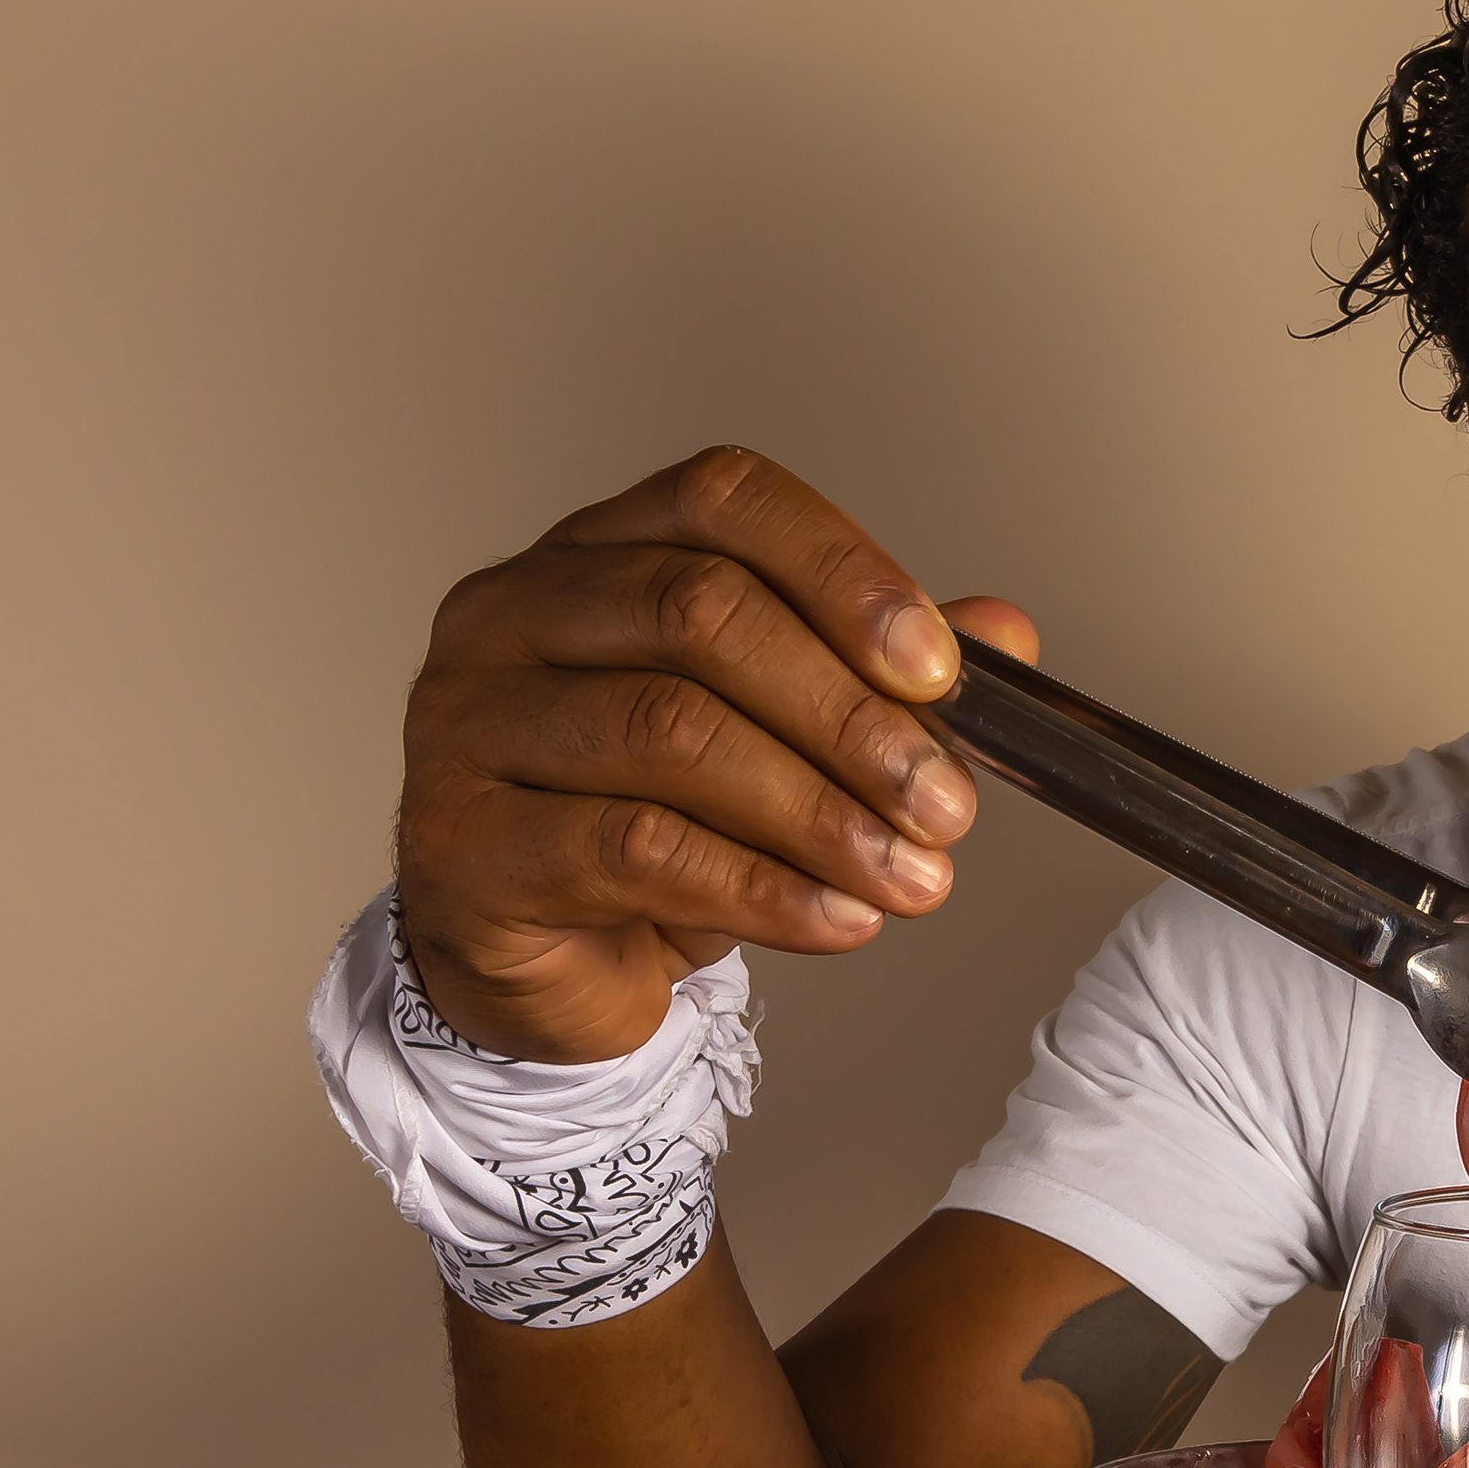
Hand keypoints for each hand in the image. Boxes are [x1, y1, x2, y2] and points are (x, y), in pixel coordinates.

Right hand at [395, 445, 1030, 1060]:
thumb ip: (870, 674)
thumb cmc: (642, 829)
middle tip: (943, 801)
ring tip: (909, 874)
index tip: (938, 668)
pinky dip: (761, 888)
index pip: (723, 503)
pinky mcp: (466, 842)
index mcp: (591, 553)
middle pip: (700, 613)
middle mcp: (512, 615)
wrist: (537, 965)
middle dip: (850, 715)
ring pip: (672, 732)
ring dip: (820, 812)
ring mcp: (471, 724)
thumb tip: (1002, 632)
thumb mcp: (773, 741)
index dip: (843, 572)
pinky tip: (837, 918)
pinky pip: (634, 849)